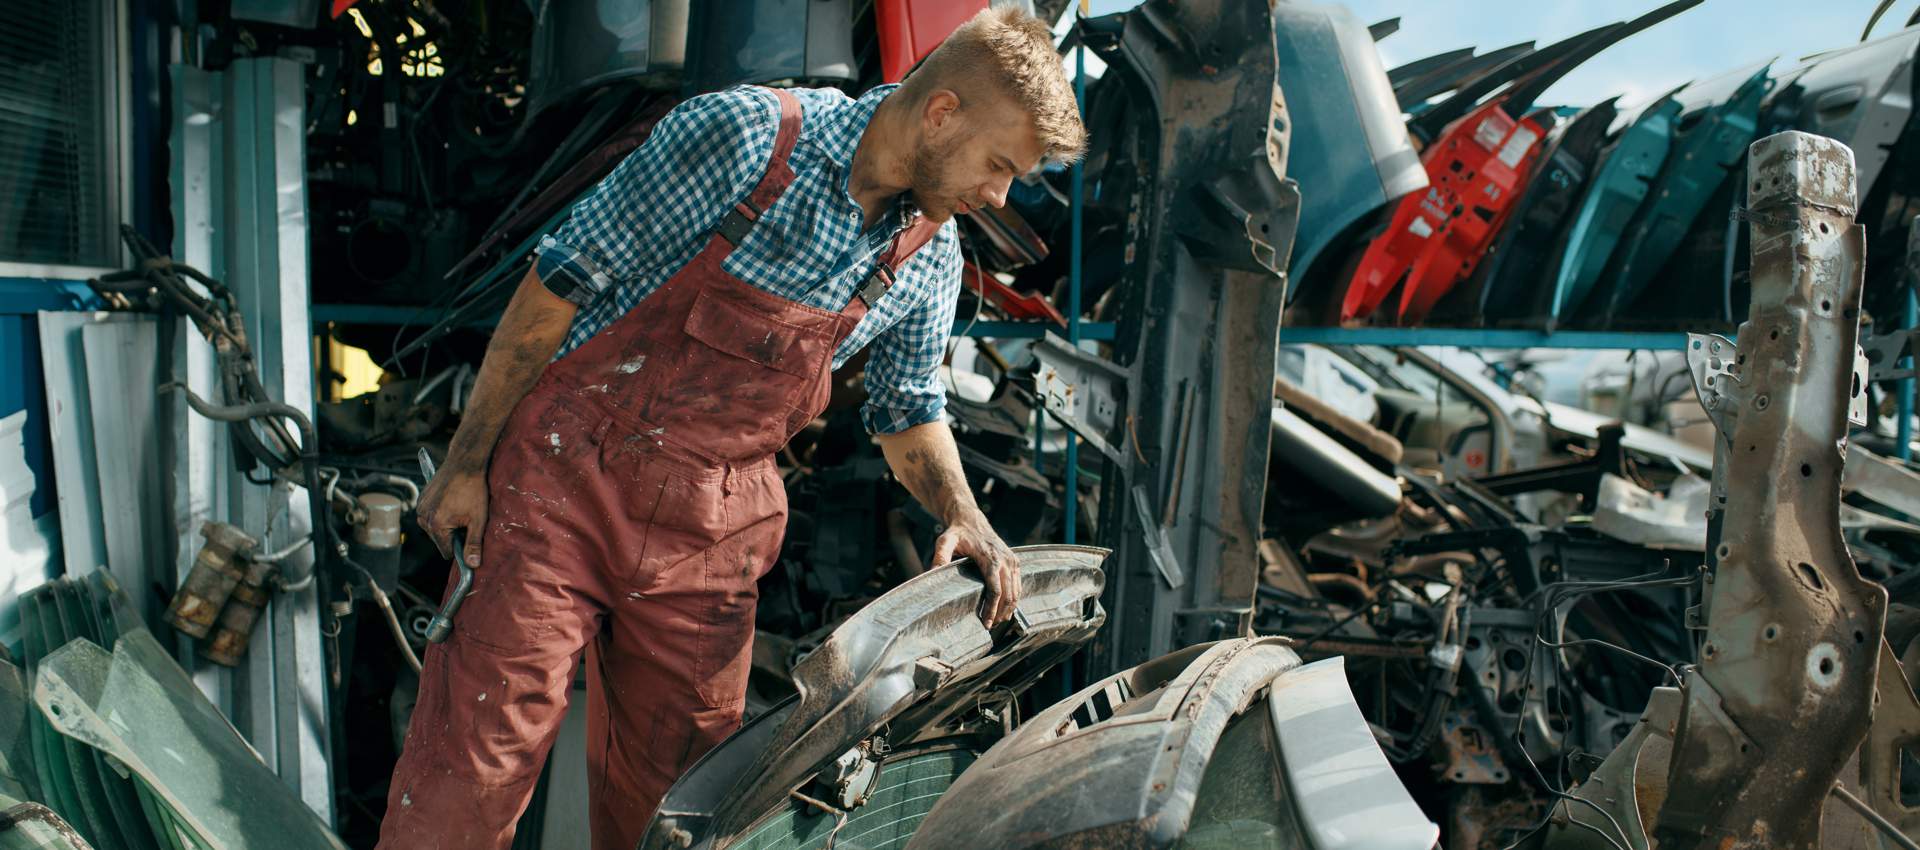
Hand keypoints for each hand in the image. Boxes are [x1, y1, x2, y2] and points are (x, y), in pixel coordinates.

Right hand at [417, 469, 487, 568]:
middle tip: (467, 518)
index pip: (446, 551)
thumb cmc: (473, 489)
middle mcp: (423, 517)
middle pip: (440, 539)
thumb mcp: (478, 520)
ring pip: (435, 527)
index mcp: (435, 525)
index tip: (470, 541)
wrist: (464, 463)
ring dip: (447, 523)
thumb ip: (474, 544)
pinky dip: (441, 512)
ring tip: (460, 507)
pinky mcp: (421, 499)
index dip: (460, 549)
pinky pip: (431, 515)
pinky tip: (454, 501)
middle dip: (454, 534)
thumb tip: (472, 565)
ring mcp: (420, 507)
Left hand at [930, 510, 1019, 625]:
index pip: (996, 590)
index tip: (986, 623)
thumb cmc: (957, 532)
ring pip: (1016, 591)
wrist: (971, 519)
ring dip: (1009, 608)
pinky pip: (1018, 584)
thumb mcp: (944, 541)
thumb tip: (931, 573)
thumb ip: (940, 556)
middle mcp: (1005, 560)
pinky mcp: (1014, 561)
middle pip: (1009, 594)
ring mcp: (1012, 560)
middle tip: (991, 626)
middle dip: (1001, 613)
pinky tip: (1005, 609)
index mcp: (990, 558)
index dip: (992, 609)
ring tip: (998, 621)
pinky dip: (1014, 598)